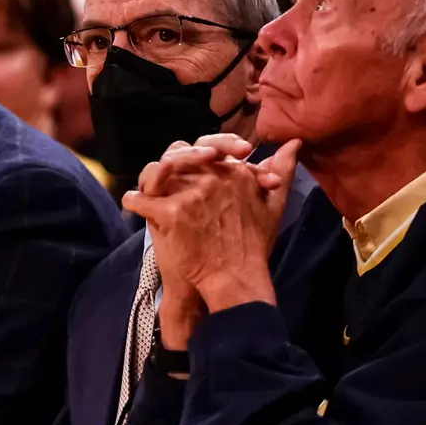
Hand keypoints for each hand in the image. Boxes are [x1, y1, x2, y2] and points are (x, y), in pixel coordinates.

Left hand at [124, 141, 298, 315]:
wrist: (235, 280)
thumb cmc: (254, 247)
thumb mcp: (273, 205)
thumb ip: (282, 171)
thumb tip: (293, 144)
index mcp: (234, 172)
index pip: (210, 147)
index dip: (202, 152)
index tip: (200, 165)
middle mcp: (212, 178)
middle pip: (181, 154)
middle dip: (174, 161)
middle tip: (171, 172)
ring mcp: (189, 195)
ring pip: (159, 170)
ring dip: (151, 177)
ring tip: (150, 187)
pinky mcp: (170, 214)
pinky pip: (142, 199)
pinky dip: (134, 201)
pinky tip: (132, 205)